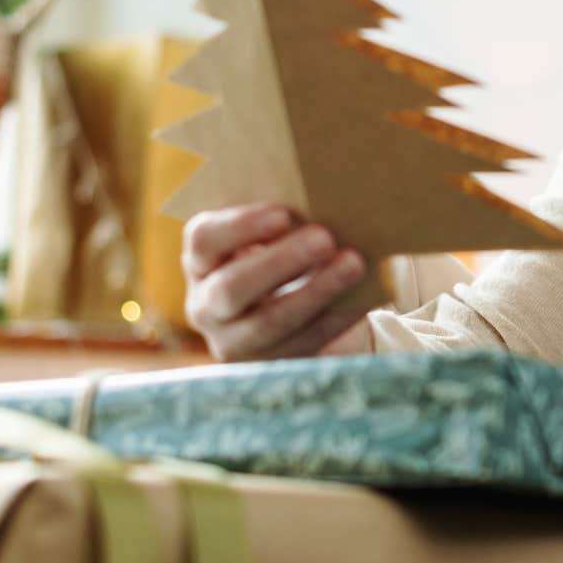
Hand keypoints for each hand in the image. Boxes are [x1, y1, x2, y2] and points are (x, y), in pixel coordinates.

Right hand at [182, 203, 372, 360]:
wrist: (281, 309)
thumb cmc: (275, 252)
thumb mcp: (264, 237)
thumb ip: (279, 221)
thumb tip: (323, 199)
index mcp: (200, 260)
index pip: (204, 240)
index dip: (240, 226)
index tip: (283, 213)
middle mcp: (206, 304)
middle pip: (232, 287)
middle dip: (280, 262)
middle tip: (324, 237)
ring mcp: (234, 341)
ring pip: (270, 322)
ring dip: (316, 291)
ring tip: (354, 264)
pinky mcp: (269, 363)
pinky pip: (304, 342)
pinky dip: (336, 318)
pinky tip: (362, 298)